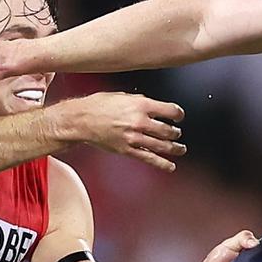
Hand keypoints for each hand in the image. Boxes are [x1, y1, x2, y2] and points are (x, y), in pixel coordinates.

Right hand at [60, 92, 186, 171]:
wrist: (80, 120)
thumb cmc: (98, 105)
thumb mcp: (122, 96)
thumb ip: (140, 101)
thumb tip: (153, 106)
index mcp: (140, 105)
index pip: (170, 110)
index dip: (178, 114)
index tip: (179, 117)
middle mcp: (139, 121)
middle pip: (168, 130)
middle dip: (175, 132)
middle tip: (177, 133)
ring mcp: (134, 137)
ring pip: (162, 145)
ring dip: (174, 148)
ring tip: (180, 149)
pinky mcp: (127, 150)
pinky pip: (149, 158)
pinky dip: (162, 163)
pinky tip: (170, 166)